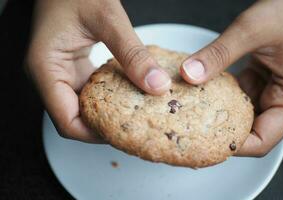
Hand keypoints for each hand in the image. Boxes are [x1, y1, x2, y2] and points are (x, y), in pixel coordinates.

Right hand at [26, 0, 170, 142]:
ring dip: (106, 114)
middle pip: (74, 119)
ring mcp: (61, 73)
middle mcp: (50, 76)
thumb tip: (155, 84)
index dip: (94, 133)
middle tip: (132, 128)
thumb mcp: (107, 19)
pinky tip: (126, 94)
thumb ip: (132, 53)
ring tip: (133, 115)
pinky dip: (106, 98)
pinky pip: (88, 93)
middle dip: (103, 127)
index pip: (66, 121)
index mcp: (46, 69)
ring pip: (82, 108)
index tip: (122, 133)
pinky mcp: (73, 69)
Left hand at [180, 0, 282, 155]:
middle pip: (250, 129)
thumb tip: (189, 74)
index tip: (204, 143)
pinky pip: (241, 91)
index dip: (233, 147)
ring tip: (194, 110)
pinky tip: (205, 86)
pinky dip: (223, 91)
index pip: (261, 140)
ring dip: (220, 109)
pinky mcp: (263, 75)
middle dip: (222, 130)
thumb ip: (220, 53)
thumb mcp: (255, 30)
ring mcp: (273, 87)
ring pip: (242, 110)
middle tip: (193, 128)